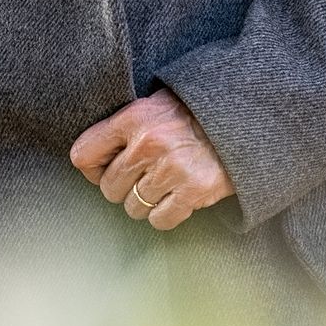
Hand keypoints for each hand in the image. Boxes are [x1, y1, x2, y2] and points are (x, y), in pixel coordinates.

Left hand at [69, 87, 232, 231]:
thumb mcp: (154, 105)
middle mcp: (148, 144)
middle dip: (123, 187)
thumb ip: (124, 127)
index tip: (105, 169)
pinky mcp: (193, 190)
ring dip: (146, 202)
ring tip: (164, 184)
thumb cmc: (193, 113)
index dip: (92, 169)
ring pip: (133, 207)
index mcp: (133, 118)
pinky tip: (177, 196)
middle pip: (109, 188)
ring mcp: (171, 169)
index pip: (84, 155)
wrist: (242, 119)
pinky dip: (166, 214)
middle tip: (143, 176)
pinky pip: (160, 219)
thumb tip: (92, 160)